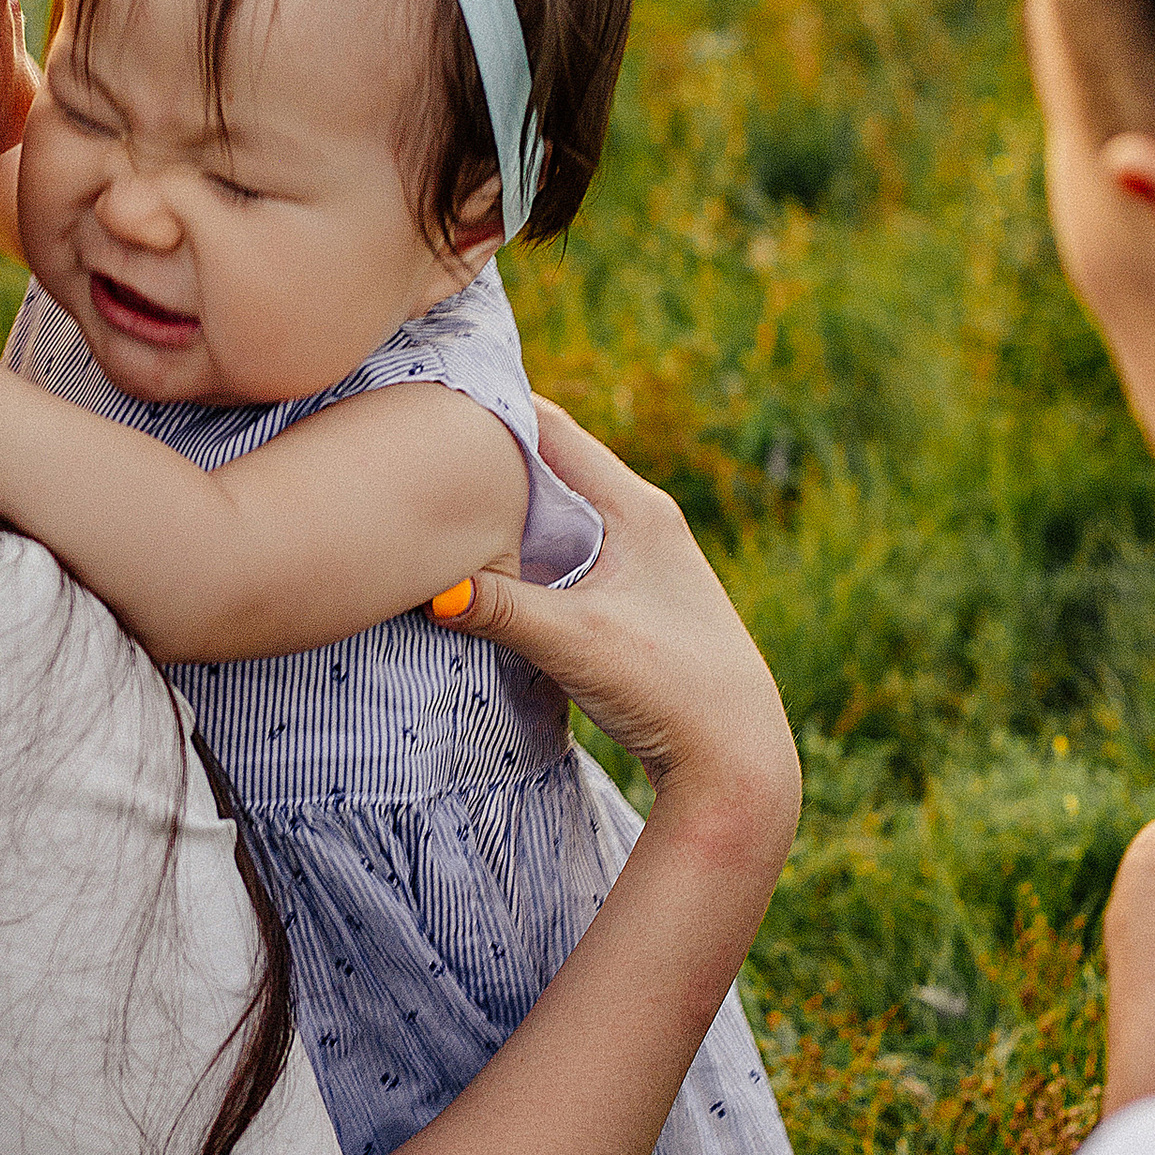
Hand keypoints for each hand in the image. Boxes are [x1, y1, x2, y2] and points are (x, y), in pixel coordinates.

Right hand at [433, 401, 800, 872]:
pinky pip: (568, 551)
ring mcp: (642, 559)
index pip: (553, 429)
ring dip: (508, 506)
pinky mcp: (635, 598)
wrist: (736, 758)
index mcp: (638, 508)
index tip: (431, 396)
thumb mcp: (577, 643)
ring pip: (560, 512)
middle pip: (553, 464)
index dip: (493, 406)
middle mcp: (644, 520)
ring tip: (437, 496)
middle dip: (491, 455)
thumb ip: (502, 610)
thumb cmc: (672, 688)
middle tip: (418, 445)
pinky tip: (488, 565)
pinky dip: (526, 547)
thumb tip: (425, 589)